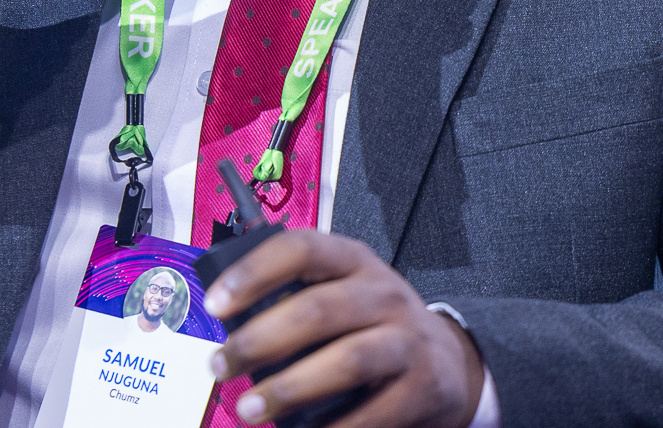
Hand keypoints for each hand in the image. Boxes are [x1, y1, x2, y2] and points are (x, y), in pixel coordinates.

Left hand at [206, 230, 483, 427]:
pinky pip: (374, 412)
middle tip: (219, 367)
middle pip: (316, 310)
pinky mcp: (423, 386)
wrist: (447, 362)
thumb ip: (296, 302)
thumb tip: (231, 332)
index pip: (301, 249)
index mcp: (354, 261)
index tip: (215, 305)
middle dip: (259, 341)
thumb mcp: (343, 295)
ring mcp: (407, 339)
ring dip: (289, 388)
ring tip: (249, 409)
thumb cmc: (374, 326)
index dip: (253, 274)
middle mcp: (383, 293)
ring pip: (346, 360)